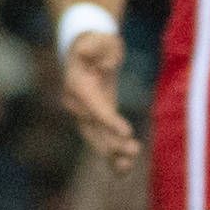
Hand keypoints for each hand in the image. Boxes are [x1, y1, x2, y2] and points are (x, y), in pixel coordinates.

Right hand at [62, 25, 138, 173]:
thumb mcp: (99, 39)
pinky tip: (123, 170)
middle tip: (133, 151)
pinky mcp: (94, 120)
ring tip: (128, 166)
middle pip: (93, 127)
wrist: (88, 50)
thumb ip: (98, 46)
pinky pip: (101, 139)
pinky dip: (110, 155)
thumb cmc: (97, 42)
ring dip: (111, 153)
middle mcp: (76, 103)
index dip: (108, 120)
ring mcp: (83, 114)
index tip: (126, 132)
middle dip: (112, 142)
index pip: (93, 105)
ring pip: (96, 138)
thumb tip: (99, 57)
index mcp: (77, 84)